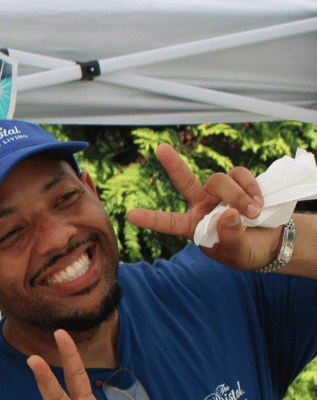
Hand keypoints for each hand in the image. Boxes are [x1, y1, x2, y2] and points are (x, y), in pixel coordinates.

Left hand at [126, 144, 281, 269]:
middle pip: (187, 183)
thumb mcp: (236, 251)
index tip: (130, 215)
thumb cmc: (244, 251)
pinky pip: (240, 174)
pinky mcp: (239, 182)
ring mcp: (219, 192)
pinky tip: (259, 202)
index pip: (169, 222)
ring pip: (220, 179)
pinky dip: (250, 186)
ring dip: (237, 194)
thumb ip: (231, 236)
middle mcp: (201, 205)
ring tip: (253, 212)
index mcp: (192, 226)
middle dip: (173, 165)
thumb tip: (228, 213)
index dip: (151, 219)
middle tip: (160, 148)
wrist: (270, 242)